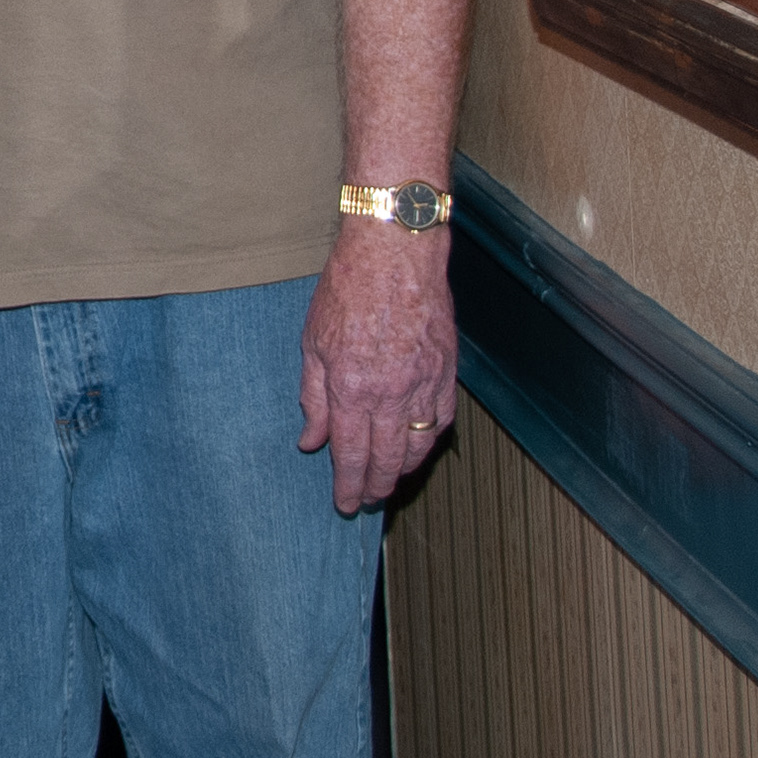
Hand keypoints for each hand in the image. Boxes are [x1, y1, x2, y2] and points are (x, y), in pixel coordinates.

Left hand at [297, 218, 455, 513]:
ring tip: (392, 481)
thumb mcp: (313, 342)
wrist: (395, 253)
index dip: (348, 484)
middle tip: (369, 502)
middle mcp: (390, 393)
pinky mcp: (447, 371)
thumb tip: (310, 441)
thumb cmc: (347, 289)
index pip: (350, 453)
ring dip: (406, 470)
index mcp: (351, 388)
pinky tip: (419, 446)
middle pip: (387, 459)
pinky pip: (442, 419)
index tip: (345, 504)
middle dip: (377, 488)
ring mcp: (424, 383)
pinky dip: (430, 440)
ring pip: (419, 446)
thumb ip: (312, 397)